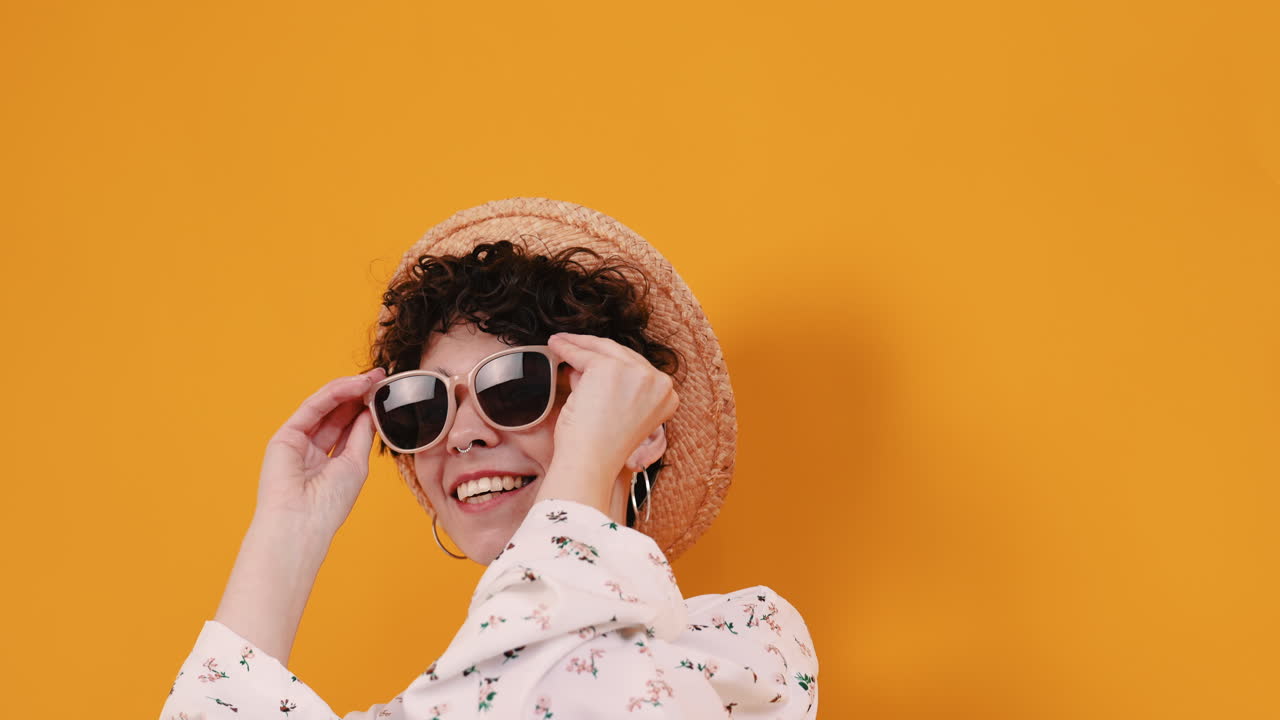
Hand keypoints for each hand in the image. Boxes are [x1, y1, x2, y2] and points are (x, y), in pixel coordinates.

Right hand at [255, 367, 386, 536]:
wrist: (302, 523)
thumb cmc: (330, 503)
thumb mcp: (355, 463)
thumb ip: (360, 434)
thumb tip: (371, 410)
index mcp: (329, 462)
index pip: (349, 427)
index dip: (366, 408)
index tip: (385, 392)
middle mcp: (311, 449)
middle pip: (337, 414)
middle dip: (359, 394)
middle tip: (380, 377)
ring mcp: (297, 441)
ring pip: (325, 407)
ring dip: (349, 389)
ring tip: (372, 378)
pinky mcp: (285, 436)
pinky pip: (312, 407)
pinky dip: (334, 394)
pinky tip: (354, 385)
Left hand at [540, 333, 677, 509]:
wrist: (591, 462)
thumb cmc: (601, 447)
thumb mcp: (618, 411)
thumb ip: (611, 386)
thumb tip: (584, 364)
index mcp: (667, 397)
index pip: (639, 370)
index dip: (615, 362)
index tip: (597, 357)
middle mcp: (659, 382)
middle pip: (623, 355)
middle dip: (595, 349)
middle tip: (573, 343)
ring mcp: (637, 373)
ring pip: (603, 349)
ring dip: (579, 344)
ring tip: (561, 342)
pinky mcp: (610, 367)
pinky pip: (583, 353)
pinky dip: (567, 348)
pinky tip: (556, 345)